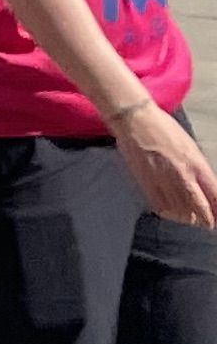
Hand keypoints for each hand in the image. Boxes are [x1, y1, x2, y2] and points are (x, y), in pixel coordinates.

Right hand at [117, 102, 216, 230]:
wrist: (135, 119)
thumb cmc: (163, 128)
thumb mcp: (190, 146)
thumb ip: (198, 167)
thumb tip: (204, 186)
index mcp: (196, 163)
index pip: (214, 194)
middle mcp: (181, 174)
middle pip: (198, 206)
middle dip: (206, 219)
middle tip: (209, 224)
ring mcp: (162, 179)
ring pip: (180, 209)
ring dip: (187, 217)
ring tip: (190, 218)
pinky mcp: (145, 181)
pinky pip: (160, 205)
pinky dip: (168, 212)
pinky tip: (171, 212)